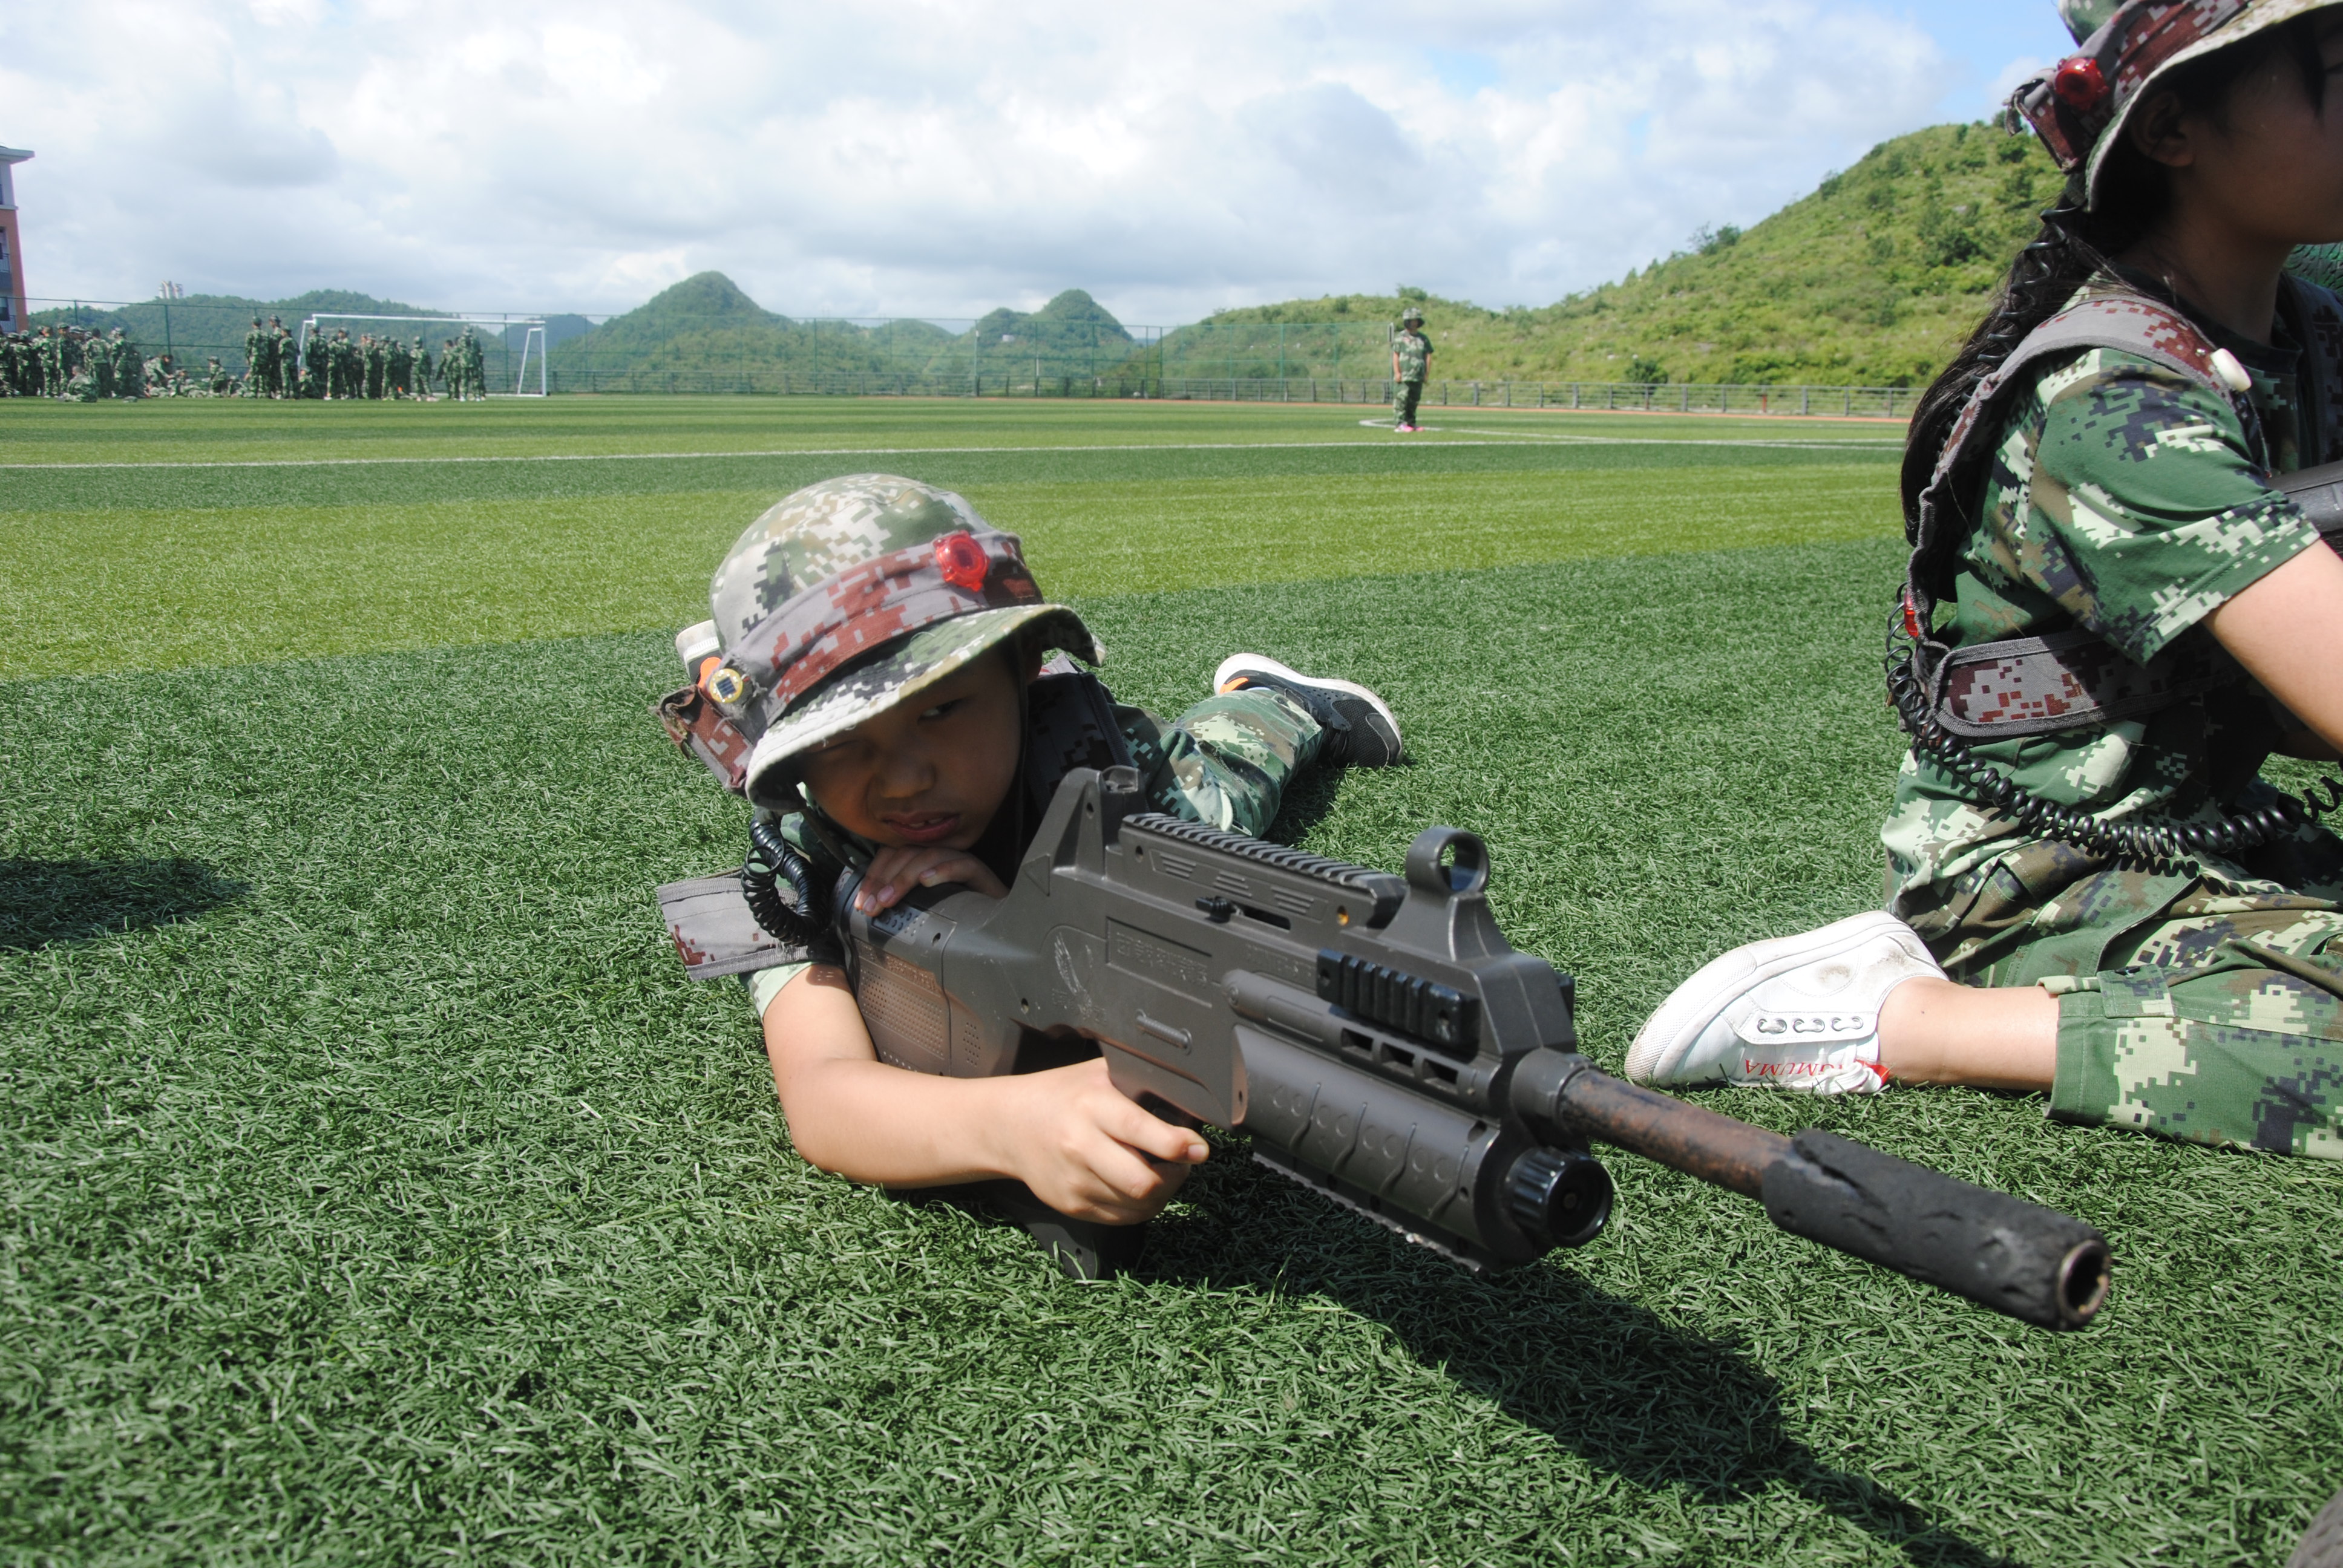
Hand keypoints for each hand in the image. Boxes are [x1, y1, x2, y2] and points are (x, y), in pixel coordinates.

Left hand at [852, 845, 1008, 913]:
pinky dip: (941, 870)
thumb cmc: (962, 919)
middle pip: (907, 853)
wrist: (1003, 925)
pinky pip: (960, 864)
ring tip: (890, 900)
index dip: (874, 875)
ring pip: (928, 856)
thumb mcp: (926, 911)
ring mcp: (961, 862)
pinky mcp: (981, 873)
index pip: (893, 855)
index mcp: (925, 862)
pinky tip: (927, 882)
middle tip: (872, 906)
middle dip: (884, 880)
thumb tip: (872, 912)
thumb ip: (904, 905)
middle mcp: (942, 857)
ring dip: (904, 877)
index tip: (861, 902)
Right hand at [995, 1058, 1209, 1223]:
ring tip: (1163, 1171)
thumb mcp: (1098, 1074)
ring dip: (1163, 1192)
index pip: (1142, 1131)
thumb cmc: (1061, 1095)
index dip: (1178, 1144)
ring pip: (1138, 1205)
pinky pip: (1122, 1218)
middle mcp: (1081, 1146)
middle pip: (1143, 1182)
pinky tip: (1141, 1186)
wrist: (1009, 1126)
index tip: (1199, 1148)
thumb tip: (1188, 1096)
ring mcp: (1075, 1181)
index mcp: (1092, 1106)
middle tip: (1183, 1162)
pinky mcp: (1072, 1205)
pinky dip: (1141, 1206)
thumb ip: (1138, 1081)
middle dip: (1176, 1176)